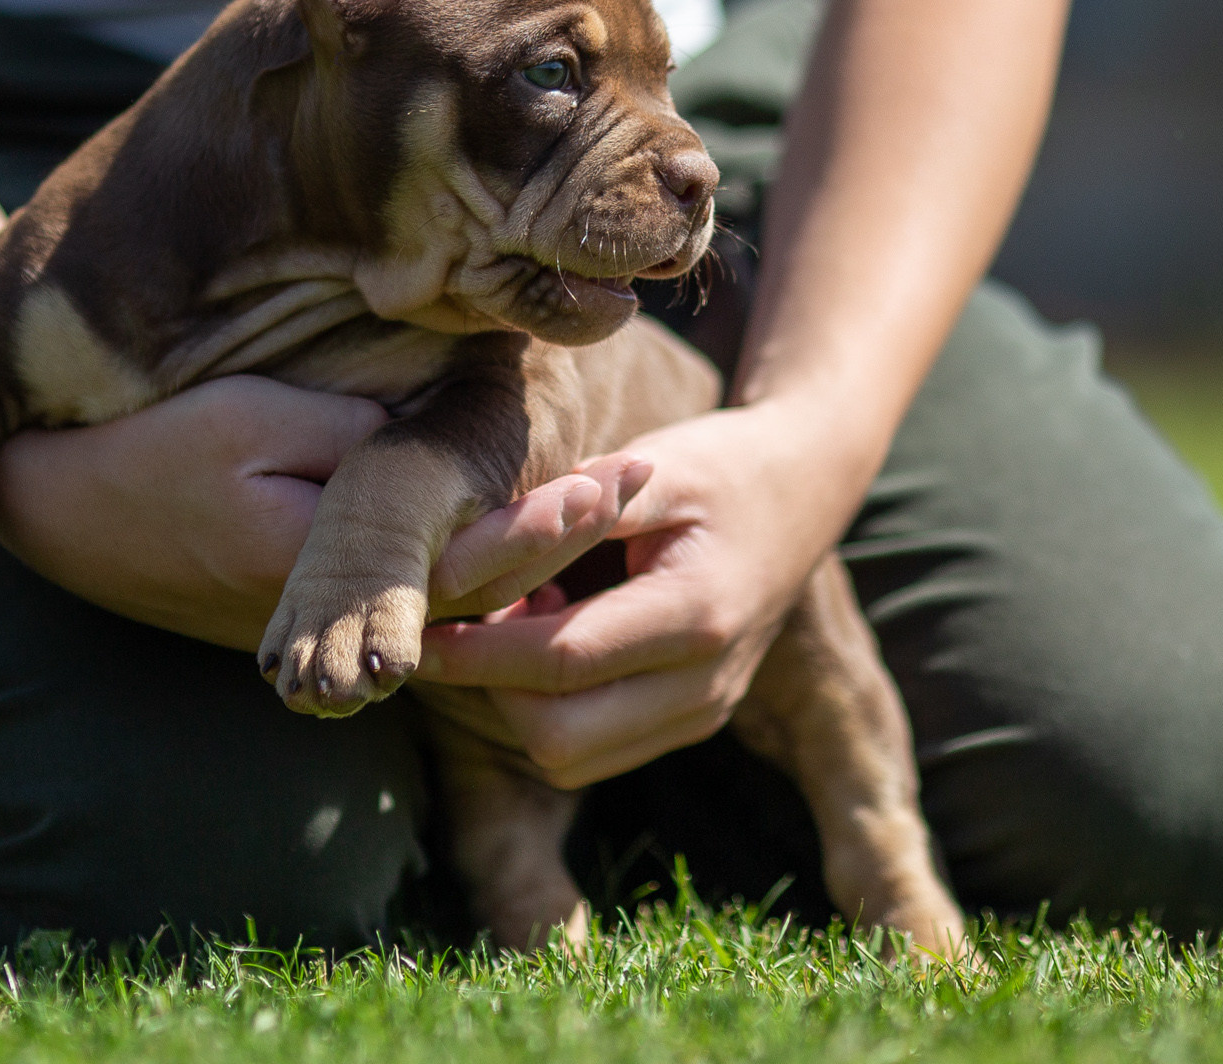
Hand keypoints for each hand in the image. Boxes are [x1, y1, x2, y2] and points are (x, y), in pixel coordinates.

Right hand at [0, 374, 638, 651]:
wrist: (52, 507)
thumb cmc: (150, 452)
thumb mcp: (252, 422)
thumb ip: (358, 445)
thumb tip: (452, 445)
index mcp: (326, 577)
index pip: (464, 567)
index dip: (545, 525)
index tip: (614, 481)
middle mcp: (336, 618)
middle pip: (478, 593)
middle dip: (563, 539)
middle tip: (645, 479)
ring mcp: (326, 619)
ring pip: (451, 598)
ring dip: (530, 552)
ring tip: (613, 495)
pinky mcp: (316, 602)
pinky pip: (412, 589)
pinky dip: (475, 560)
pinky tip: (536, 523)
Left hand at [414, 399, 864, 787]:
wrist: (805, 491)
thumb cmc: (718, 465)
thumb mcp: (646, 469)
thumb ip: (557, 519)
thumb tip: (458, 567)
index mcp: (699, 613)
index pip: (562, 660)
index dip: (476, 649)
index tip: (418, 620)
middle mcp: (706, 684)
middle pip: (558, 737)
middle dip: (488, 688)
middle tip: (458, 622)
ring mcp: (704, 713)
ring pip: (569, 758)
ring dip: (516, 703)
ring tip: (514, 620)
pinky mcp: (693, 723)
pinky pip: (594, 751)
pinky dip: (551, 710)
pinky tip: (552, 637)